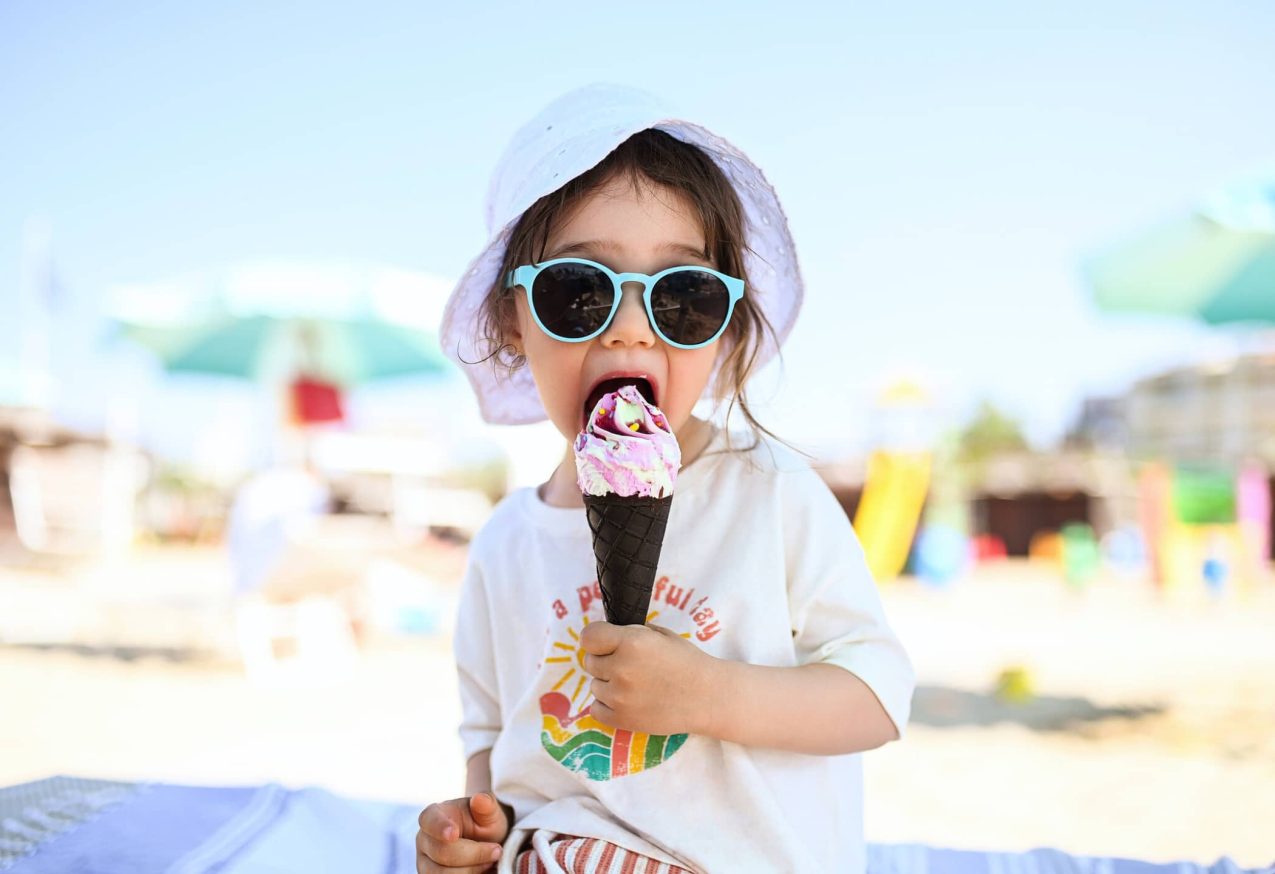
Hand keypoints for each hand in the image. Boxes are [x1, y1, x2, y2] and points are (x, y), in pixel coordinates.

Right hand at [416, 792, 509, 872]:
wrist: (484, 845)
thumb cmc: (483, 824)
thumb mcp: (489, 813)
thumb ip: (486, 805)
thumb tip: (480, 799)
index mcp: (433, 816)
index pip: (430, 821)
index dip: (440, 828)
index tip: (453, 834)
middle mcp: (424, 840)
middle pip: (442, 853)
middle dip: (474, 854)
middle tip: (497, 850)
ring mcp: (425, 864)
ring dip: (473, 870)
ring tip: (489, 862)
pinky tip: (482, 871)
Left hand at [579, 620, 717, 735]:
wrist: (708, 697)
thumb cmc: (687, 661)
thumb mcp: (660, 635)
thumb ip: (631, 633)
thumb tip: (608, 634)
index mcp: (631, 642)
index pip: (588, 637)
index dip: (596, 639)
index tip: (605, 642)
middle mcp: (621, 669)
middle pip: (590, 662)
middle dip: (605, 661)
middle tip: (628, 665)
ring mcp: (619, 697)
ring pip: (594, 686)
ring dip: (608, 683)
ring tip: (635, 684)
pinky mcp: (621, 720)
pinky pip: (596, 709)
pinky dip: (607, 705)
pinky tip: (627, 701)